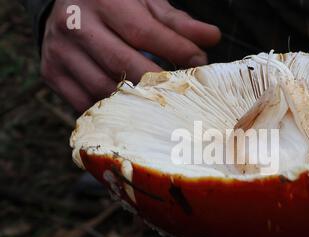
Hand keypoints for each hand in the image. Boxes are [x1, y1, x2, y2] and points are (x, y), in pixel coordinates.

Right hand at [41, 0, 220, 110]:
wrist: (64, 6)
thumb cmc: (114, 5)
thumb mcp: (144, 3)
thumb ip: (176, 21)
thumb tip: (212, 38)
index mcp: (101, 0)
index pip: (143, 31)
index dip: (175, 50)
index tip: (200, 63)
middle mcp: (74, 24)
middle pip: (123, 64)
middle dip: (159, 82)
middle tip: (183, 91)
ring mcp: (59, 52)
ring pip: (104, 88)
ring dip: (137, 101)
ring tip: (162, 103)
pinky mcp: (52, 74)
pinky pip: (85, 102)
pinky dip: (111, 110)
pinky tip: (132, 110)